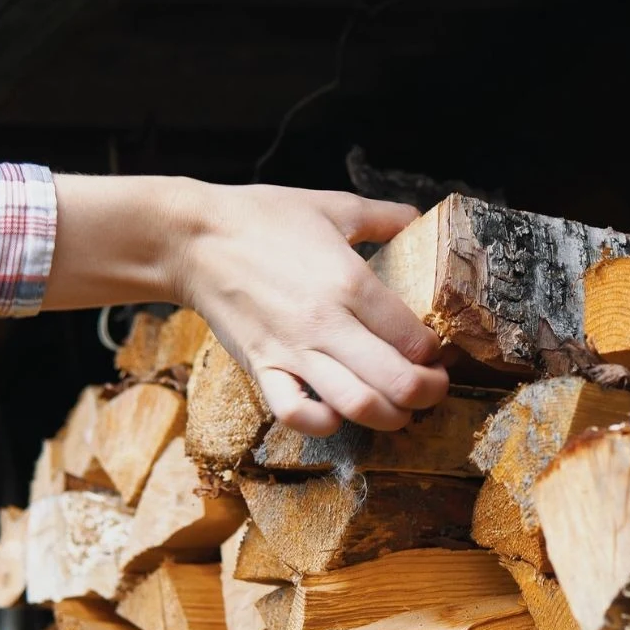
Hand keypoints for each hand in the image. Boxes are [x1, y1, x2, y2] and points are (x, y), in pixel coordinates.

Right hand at [173, 183, 447, 435]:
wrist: (192, 237)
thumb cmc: (263, 218)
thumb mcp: (334, 205)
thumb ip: (385, 216)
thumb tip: (419, 217)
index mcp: (351, 282)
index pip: (414, 338)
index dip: (436, 352)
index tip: (436, 350)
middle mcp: (326, 324)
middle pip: (397, 381)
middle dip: (428, 393)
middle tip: (433, 387)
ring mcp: (292, 351)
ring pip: (356, 405)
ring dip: (390, 417)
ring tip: (399, 408)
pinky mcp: (261, 368)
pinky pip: (296, 414)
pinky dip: (324, 425)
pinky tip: (338, 414)